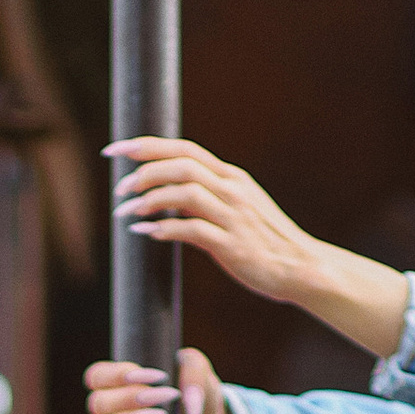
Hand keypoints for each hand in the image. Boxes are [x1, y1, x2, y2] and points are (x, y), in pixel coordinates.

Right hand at [86, 350, 231, 413]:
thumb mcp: (200, 370)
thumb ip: (193, 374)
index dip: (115, 375)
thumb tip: (188, 410)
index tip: (147, 376)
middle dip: (129, 398)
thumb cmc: (199, 392)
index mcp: (120, 380)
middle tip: (164, 397)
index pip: (97, 376)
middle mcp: (113, 406)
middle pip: (98, 402)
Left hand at [105, 140, 409, 359]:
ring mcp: (232, 215)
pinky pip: (192, 230)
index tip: (115, 148)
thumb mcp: (237, 208)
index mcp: (230, 177)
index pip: (182, 148)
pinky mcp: (231, 244)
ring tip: (126, 212)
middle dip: (142, 170)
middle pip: (180, 164)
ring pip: (184, 191)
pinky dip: (164, 228)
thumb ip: (207, 197)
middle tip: (118, 187)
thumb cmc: (263, 242)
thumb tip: (168, 196)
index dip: (145, 145)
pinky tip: (146, 232)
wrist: (300, 267)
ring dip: (150, 198)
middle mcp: (231, 189)